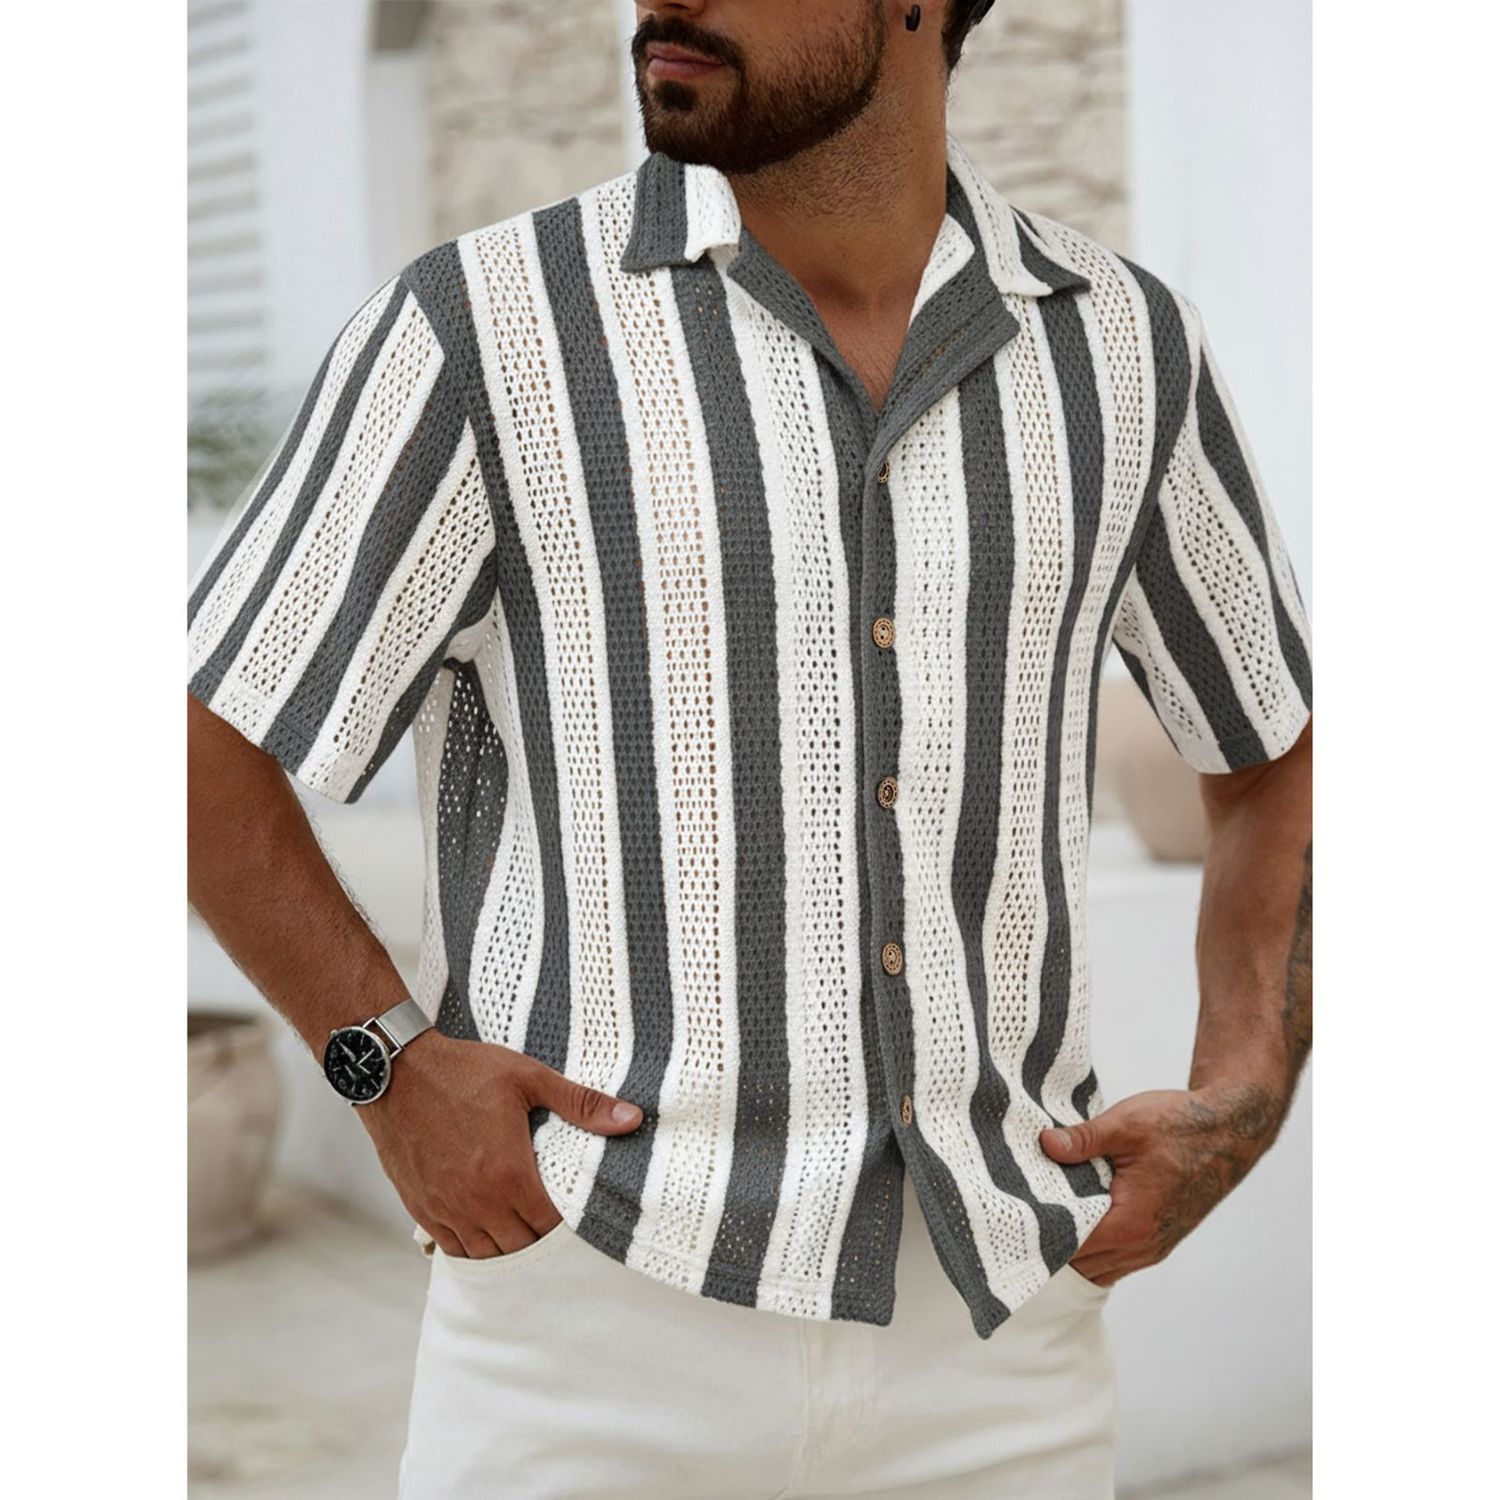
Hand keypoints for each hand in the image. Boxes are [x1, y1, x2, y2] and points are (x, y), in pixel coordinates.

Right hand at [358, 1032, 643, 1258]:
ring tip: (522, 1228)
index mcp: (509, 1174)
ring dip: (507, 1247)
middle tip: (552, 1222)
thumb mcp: (528, 1078)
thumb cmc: (463, 1071)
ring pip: (486, 1254)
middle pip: (520, 1248)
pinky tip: (486, 1232)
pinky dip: (473, 1247)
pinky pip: (452, 1249)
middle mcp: (478, 1202)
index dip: (566, 1226)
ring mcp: (446, 1209)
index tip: (575, 1214)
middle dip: (539, 1240)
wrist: (394, 1070)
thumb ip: (581, 1103)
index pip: (549, 1227)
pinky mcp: (421, 1208)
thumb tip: (631, 1118)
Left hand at [1039, 1082, 1284, 1286]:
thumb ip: (1083, 1139)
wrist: (1229, 1131)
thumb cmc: (1183, 1127)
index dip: (1037, 1232)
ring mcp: (1151, 1247)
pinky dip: (1092, 1244)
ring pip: (1096, 1264)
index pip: (1069, 1246)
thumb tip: (1044, 1145)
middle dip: (1049, 1239)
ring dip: (1071, 1245)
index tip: (1012, 1216)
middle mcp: (1141, 1246)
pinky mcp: (1157, 1240)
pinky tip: (1075, 1214)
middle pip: (1077, 1261)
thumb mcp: (1127, 1125)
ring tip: (1042, 1213)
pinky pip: (1114, 1257)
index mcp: (1130, 1223)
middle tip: (1017, 1211)